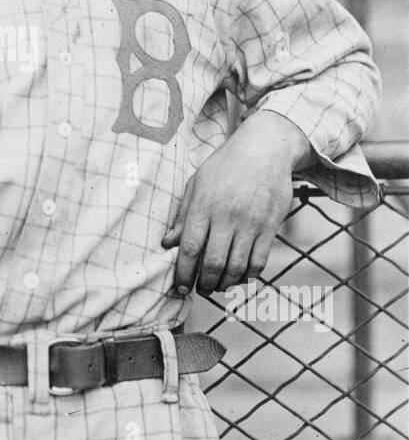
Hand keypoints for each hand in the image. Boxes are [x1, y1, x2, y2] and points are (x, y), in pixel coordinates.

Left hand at [162, 110, 311, 297]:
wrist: (264, 149)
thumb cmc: (225, 166)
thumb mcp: (197, 183)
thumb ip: (183, 216)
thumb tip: (168, 243)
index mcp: (204, 206)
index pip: (190, 249)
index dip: (183, 273)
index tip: (180, 287)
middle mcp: (227, 217)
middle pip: (213, 263)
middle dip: (204, 284)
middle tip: (200, 291)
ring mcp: (250, 223)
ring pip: (236, 267)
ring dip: (225, 284)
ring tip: (218, 286)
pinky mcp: (270, 226)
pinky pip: (259, 261)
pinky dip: (248, 276)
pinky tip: (240, 277)